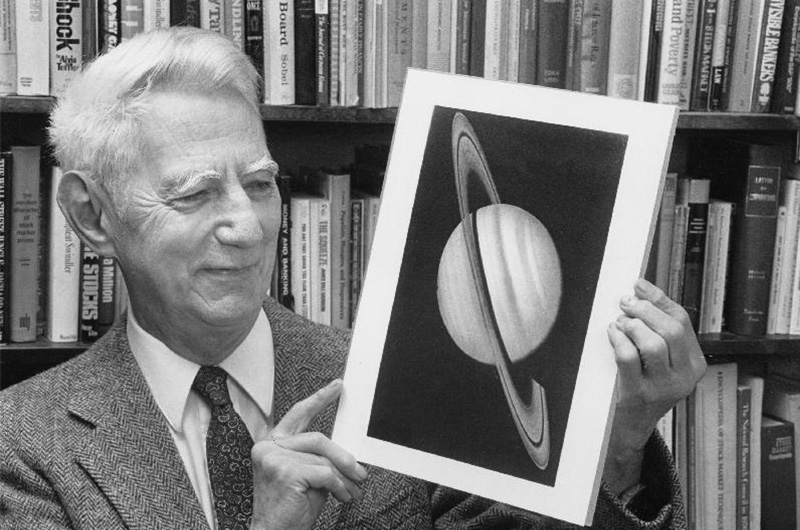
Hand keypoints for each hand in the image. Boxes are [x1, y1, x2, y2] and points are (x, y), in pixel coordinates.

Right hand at [250, 379, 367, 529]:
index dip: (319, 399)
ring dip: (343, 477)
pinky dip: (338, 486)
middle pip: (318, 439)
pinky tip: (341, 496)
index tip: (336, 387)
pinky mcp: (284, 472)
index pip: (298, 414)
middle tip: (360, 472)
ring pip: (323, 458)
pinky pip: (324, 473)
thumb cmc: (290, 508)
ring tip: (351, 490)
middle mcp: (268, 448)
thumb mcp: (307, 476)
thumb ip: (318, 458)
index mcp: (272, 444)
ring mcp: (273, 459)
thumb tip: (348, 453)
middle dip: (343, 457)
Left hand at [603, 278, 705, 493]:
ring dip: (633, 326)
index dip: (659, 299)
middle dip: (646, 310)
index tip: (638, 285)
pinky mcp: (639, 395)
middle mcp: (684, 377)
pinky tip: (612, 334)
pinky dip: (618, 340)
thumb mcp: (660, 361)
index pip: (682, 321)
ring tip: (619, 323)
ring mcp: (663, 388)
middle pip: (671, 330)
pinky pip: (628, 358)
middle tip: (624, 303)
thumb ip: (658, 331)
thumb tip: (640, 291)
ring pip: (653, 344)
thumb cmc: (642, 384)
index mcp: (695, 364)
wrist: (631, 427)